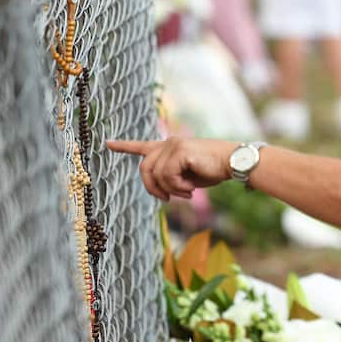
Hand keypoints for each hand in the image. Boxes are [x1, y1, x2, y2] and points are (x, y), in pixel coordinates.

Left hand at [107, 137, 236, 201]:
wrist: (232, 162)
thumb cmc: (214, 170)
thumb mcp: (187, 176)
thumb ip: (170, 176)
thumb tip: (159, 189)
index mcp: (170, 147)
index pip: (142, 146)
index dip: (124, 146)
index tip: (108, 143)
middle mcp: (169, 142)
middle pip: (144, 168)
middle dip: (152, 188)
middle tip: (168, 199)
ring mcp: (173, 145)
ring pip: (156, 174)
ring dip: (170, 190)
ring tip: (187, 193)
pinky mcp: (180, 151)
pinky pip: (167, 176)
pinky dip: (178, 187)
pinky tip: (191, 189)